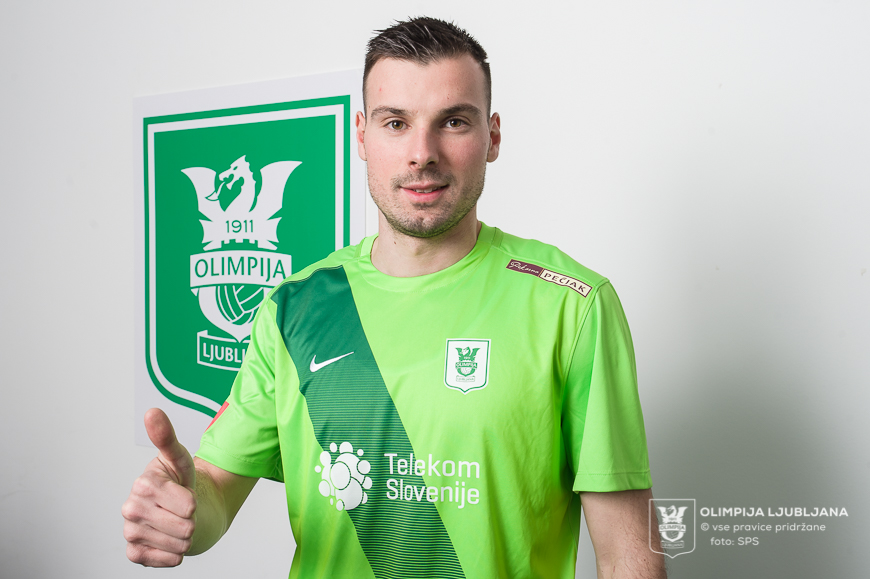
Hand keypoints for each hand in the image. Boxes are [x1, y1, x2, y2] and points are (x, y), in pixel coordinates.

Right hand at [122, 408, 196, 566]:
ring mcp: (131, 530)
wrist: (183, 510)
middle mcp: (131, 508)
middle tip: (183, 511)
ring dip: (185, 537)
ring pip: (177, 544)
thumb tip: (152, 412)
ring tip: (178, 523)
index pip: (187, 504)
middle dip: (191, 520)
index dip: (194, 501)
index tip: (187, 494)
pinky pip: (161, 559)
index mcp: (143, 484)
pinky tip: (171, 542)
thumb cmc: (182, 481)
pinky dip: (172, 555)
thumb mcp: (181, 458)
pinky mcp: (134, 551)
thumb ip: (167, 437)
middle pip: (184, 526)